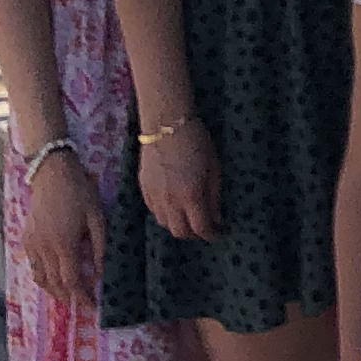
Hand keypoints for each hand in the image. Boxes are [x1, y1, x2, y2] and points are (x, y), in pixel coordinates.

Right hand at [17, 147, 102, 306]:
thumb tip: (101, 272)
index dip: (81, 296)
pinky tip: (53, 277)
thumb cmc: (79, 192)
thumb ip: (99, 246)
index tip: (92, 305)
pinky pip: (32, 266)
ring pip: (39, 278)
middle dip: (68, 297)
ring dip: (53, 290)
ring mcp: (31, 244)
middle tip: (82, 303)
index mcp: (63, 245)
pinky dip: (42, 277)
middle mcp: (43, 249)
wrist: (52, 173)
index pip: (71, 281)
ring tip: (68, 295)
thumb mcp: (97, 217)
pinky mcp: (26, 238)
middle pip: (53, 284)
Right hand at [137, 117, 220, 242]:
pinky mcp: (143, 188)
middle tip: (204, 227)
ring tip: (188, 216)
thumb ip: (214, 197)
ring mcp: (153, 196)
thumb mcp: (214, 169)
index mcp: (191, 196)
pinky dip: (164, 214)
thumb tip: (216, 218)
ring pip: (164, 224)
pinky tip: (173, 206)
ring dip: (177, 225)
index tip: (218, 233)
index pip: (200, 228)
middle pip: (179, 232)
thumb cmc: (197, 143)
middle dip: (193, 234)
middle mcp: (170, 201)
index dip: (211, 234)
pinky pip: (153, 211)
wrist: (166, 125)